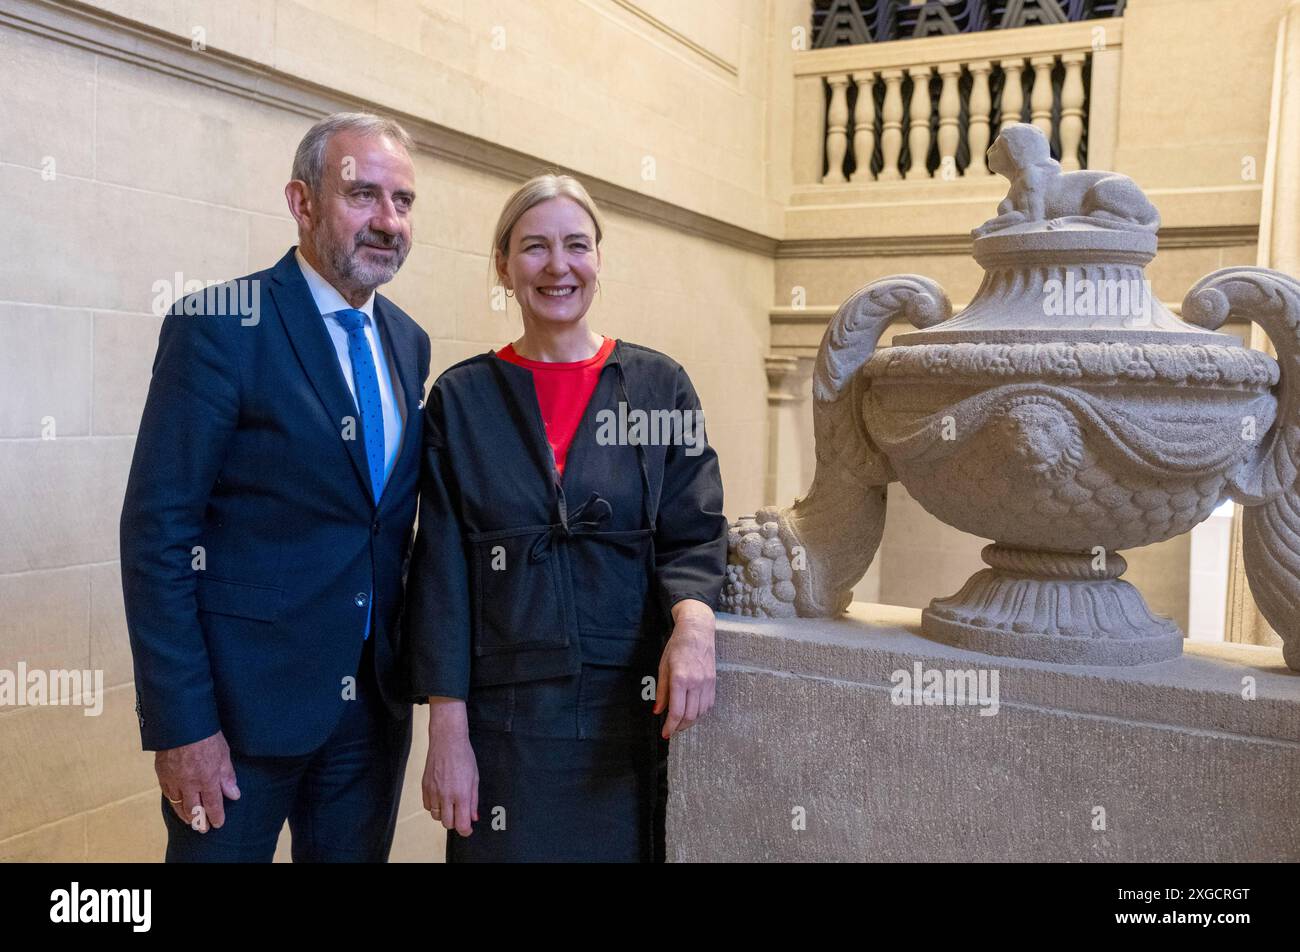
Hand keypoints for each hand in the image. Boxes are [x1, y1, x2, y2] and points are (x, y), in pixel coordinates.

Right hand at [155, 729, 239, 832]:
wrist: (181, 723)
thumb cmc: (206, 734)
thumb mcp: (224, 754)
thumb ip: (228, 776)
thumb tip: (234, 794)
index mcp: (207, 778)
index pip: (213, 804)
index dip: (216, 816)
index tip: (218, 824)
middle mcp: (189, 783)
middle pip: (194, 809)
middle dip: (199, 821)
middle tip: (203, 829)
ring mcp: (173, 779)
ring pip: (178, 804)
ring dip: (185, 815)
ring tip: (190, 821)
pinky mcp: (162, 773)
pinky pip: (167, 793)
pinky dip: (173, 802)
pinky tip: (176, 804)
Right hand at [424, 697, 478, 836]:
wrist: (447, 741)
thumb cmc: (464, 757)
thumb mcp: (474, 778)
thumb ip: (473, 800)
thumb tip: (474, 817)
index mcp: (461, 794)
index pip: (461, 825)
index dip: (466, 830)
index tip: (468, 828)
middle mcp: (446, 796)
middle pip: (448, 824)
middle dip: (455, 822)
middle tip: (460, 813)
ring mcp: (433, 792)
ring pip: (436, 816)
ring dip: (444, 814)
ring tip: (451, 803)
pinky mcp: (424, 787)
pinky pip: (427, 806)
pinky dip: (434, 806)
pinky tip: (441, 797)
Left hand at [654, 599, 716, 738]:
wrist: (697, 631)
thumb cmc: (677, 646)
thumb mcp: (663, 667)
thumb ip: (661, 691)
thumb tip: (657, 711)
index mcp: (680, 678)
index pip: (677, 711)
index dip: (670, 726)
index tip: (665, 733)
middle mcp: (696, 682)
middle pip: (690, 716)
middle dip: (679, 727)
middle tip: (671, 730)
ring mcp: (707, 683)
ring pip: (700, 713)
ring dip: (690, 722)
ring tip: (680, 723)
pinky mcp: (713, 682)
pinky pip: (708, 704)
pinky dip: (700, 713)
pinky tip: (692, 712)